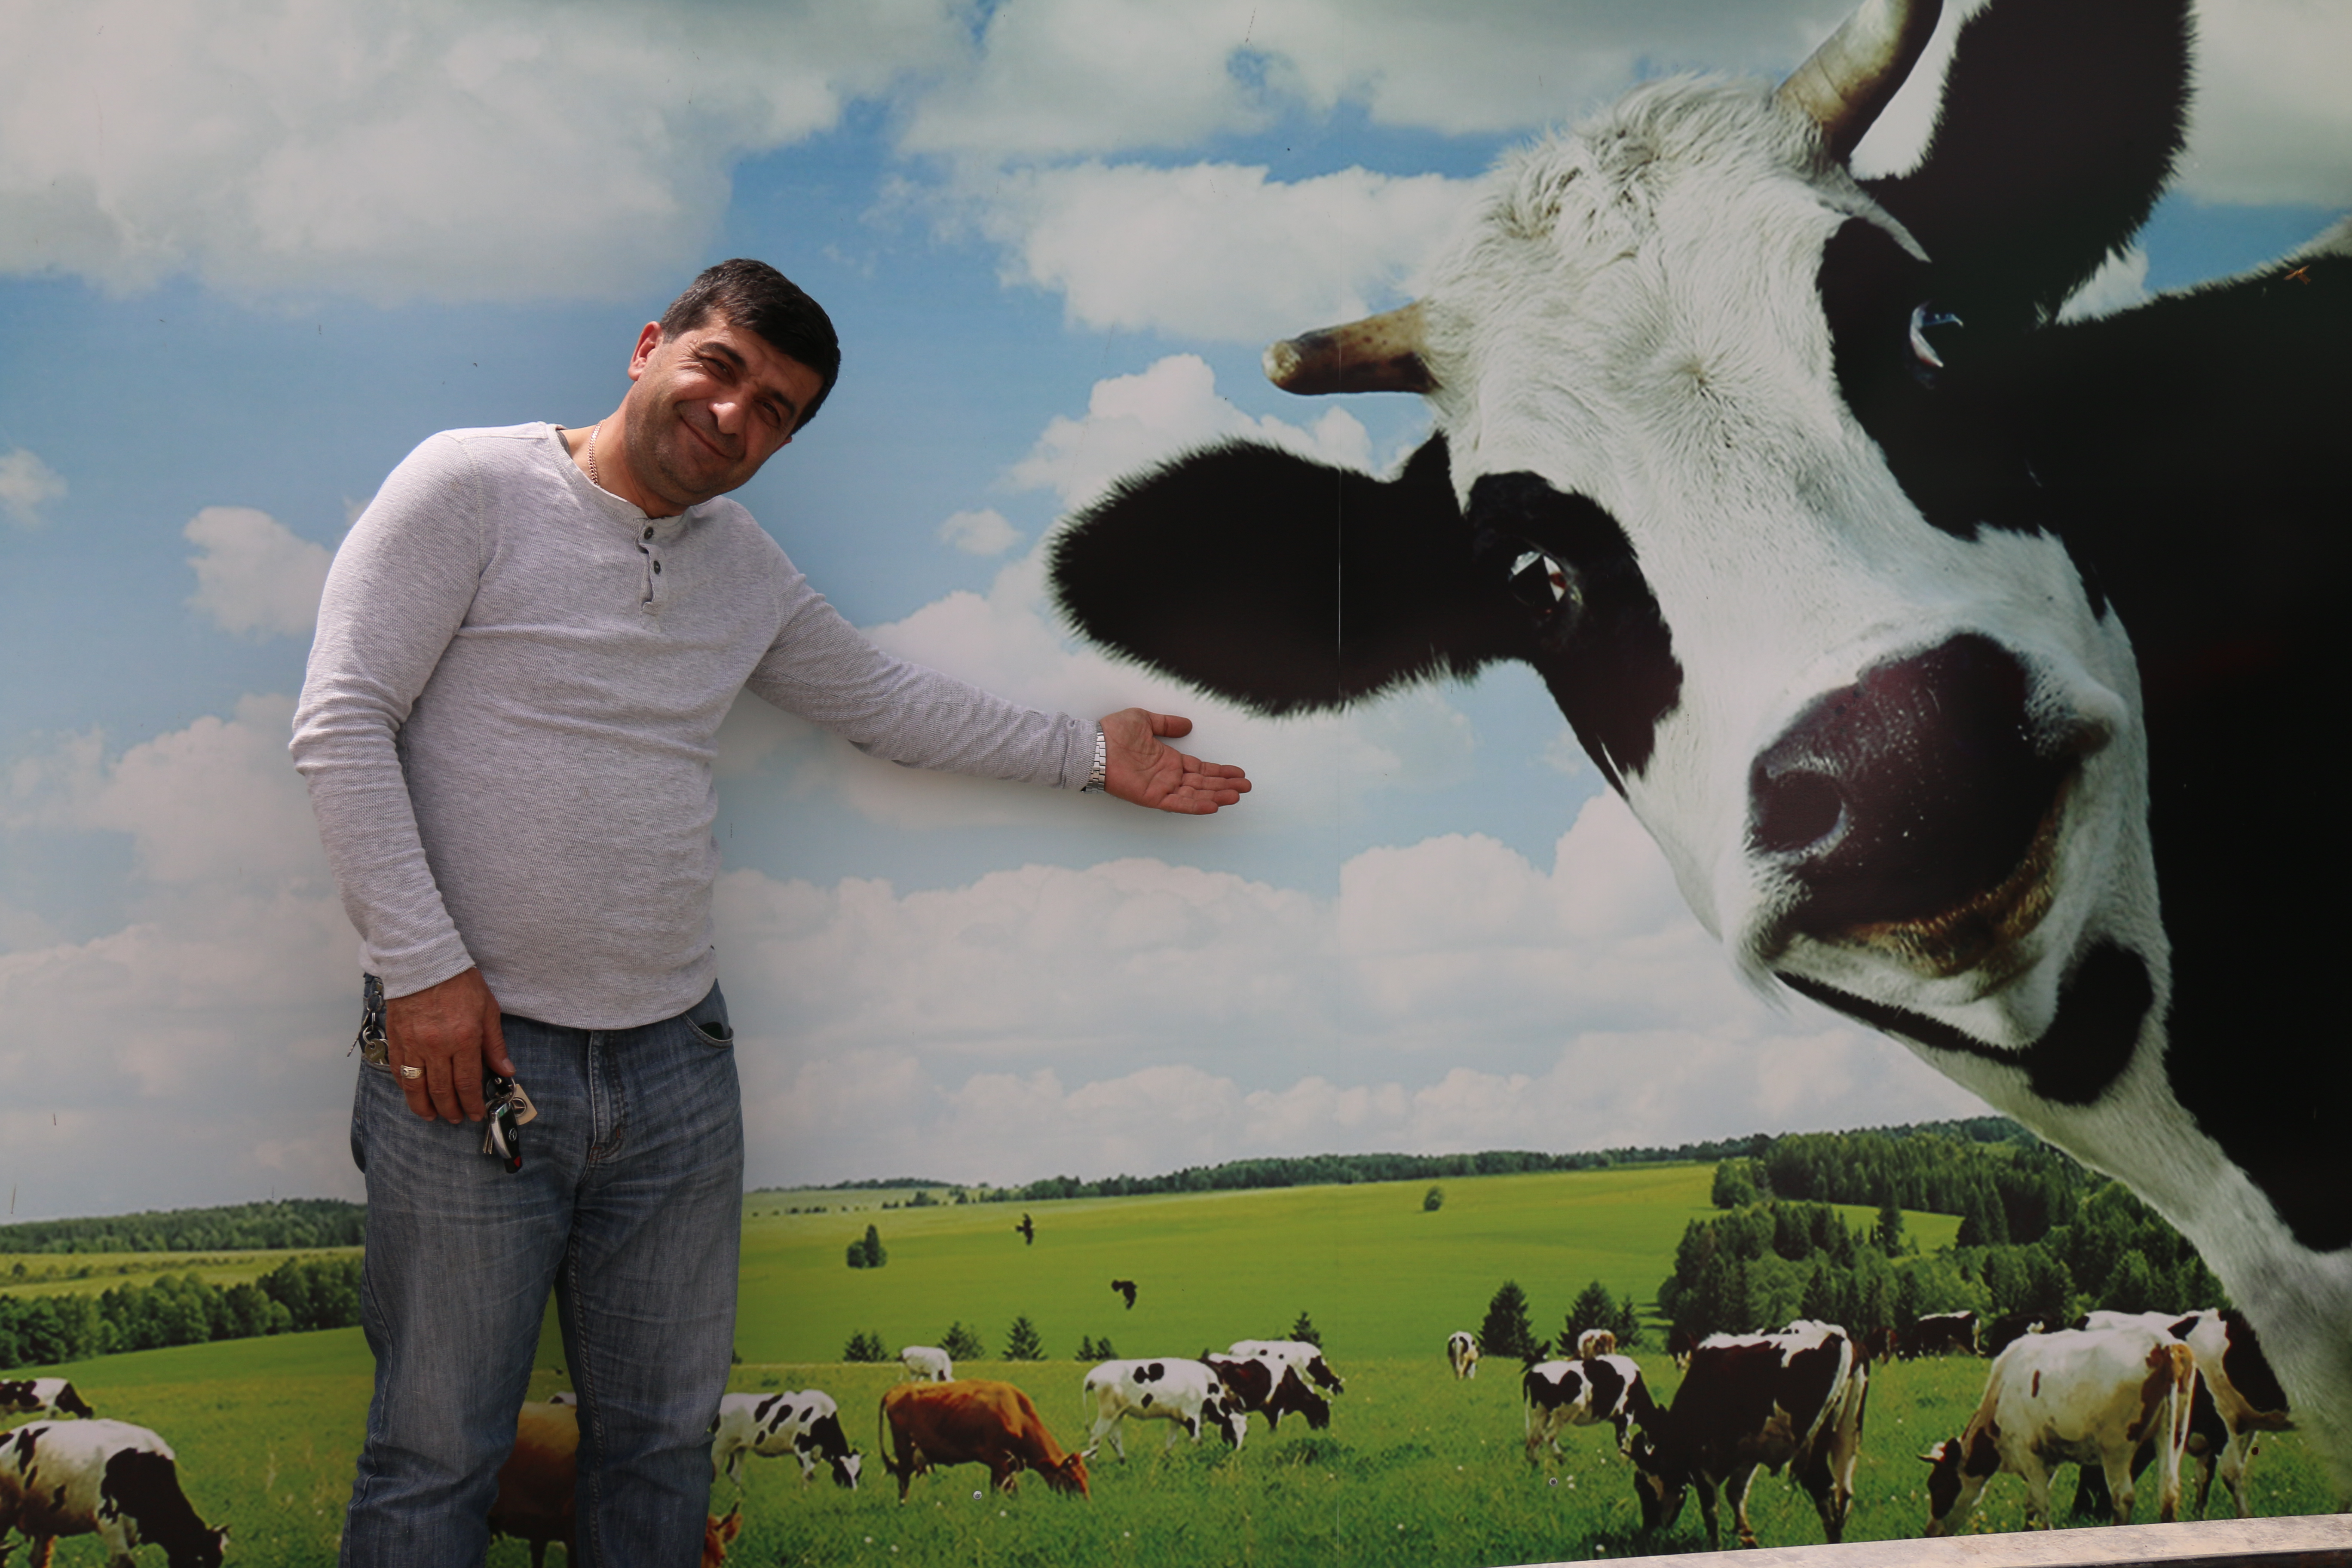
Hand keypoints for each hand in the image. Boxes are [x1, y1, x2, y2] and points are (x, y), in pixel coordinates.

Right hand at [385, 966, 513, 1123]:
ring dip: (424, 1106)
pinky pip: (399, 1071)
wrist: (425, 962)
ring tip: (432, 1116)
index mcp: (463, 1039)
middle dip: (450, 1110)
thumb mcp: (488, 1010)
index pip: (467, 1082)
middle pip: (442, 1090)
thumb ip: (495, 1045)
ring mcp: (413, 1044)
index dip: (472, 1103)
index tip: (475, 1114)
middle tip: (456, 1119)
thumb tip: (506, 1071)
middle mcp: (436, 1046)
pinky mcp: (396, 1039)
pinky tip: (413, 1094)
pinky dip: (406, 1087)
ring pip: (416, 1086)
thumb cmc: (460, 983)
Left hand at [1099, 708, 1250, 814]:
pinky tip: (1213, 805)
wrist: (1094, 745)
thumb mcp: (1145, 720)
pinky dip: (1195, 805)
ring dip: (1216, 796)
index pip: (1200, 769)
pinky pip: (1177, 804)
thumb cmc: (1114, 732)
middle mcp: (1167, 776)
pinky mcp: (1151, 797)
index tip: (1238, 773)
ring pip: (1195, 794)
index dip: (1219, 771)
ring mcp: (1160, 787)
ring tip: (1237, 795)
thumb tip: (1187, 724)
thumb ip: (1167, 725)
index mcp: (1168, 760)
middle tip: (1246, 787)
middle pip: (1203, 783)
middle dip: (1225, 785)